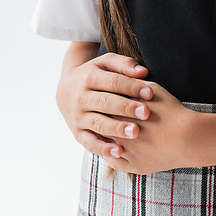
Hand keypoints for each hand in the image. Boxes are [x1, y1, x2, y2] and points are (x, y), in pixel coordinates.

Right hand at [56, 46, 153, 160]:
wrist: (65, 92)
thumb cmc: (94, 76)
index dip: (132, 87)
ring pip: (98, 123)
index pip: (113, 82)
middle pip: (106, 102)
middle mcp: (81, 98)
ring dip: (117, 128)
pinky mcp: (77, 133)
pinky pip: (89, 143)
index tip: (150, 93)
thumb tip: (143, 72)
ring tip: (135, 132)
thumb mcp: (105, 63)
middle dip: (126, 108)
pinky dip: (103, 148)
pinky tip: (119, 152)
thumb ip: (124, 64)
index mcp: (89, 78)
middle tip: (145, 112)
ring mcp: (78, 117)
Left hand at [104, 80, 198, 174]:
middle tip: (98, 114)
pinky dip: (111, 154)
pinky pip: (114, 161)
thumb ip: (133, 84)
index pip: (103, 106)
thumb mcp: (153, 90)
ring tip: (104, 129)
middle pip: (101, 125)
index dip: (103, 103)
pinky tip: (114, 146)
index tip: (102, 100)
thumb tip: (120, 79)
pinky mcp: (133, 166)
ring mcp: (126, 152)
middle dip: (100, 119)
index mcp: (123, 113)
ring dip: (104, 137)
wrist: (190, 137)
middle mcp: (120, 133)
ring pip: (105, 145)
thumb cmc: (173, 110)